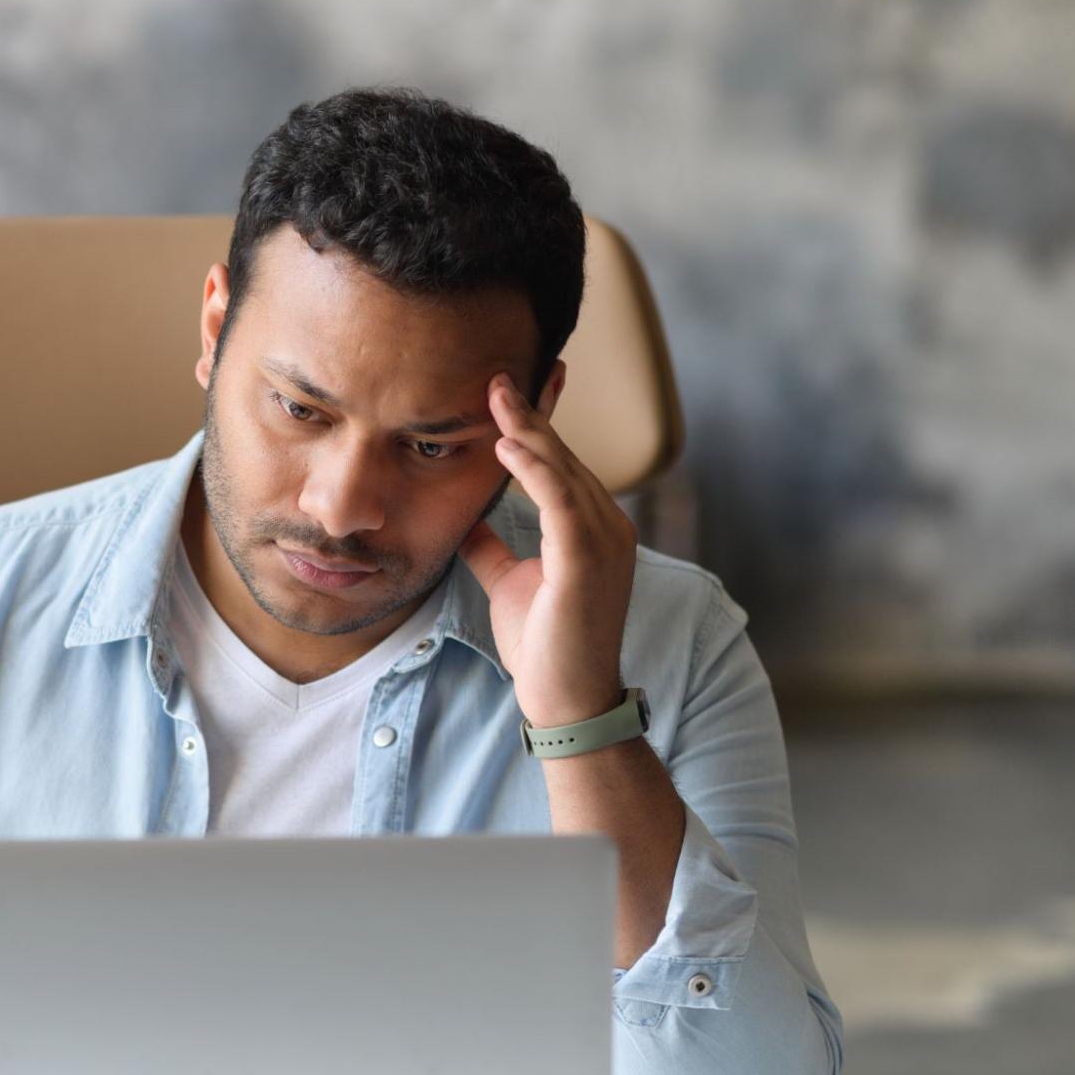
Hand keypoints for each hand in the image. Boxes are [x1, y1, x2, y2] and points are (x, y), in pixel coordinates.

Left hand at [457, 364, 635, 727]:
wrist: (566, 699)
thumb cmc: (545, 645)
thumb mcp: (510, 583)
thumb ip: (492, 548)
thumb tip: (466, 519)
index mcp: (592, 529)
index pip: (562, 464)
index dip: (537, 425)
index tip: (509, 390)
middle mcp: (608, 526)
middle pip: (564, 458)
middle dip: (530, 414)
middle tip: (499, 376)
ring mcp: (605, 541)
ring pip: (563, 470)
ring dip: (527, 431)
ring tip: (496, 396)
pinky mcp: (587, 559)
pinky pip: (560, 500)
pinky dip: (534, 468)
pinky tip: (505, 445)